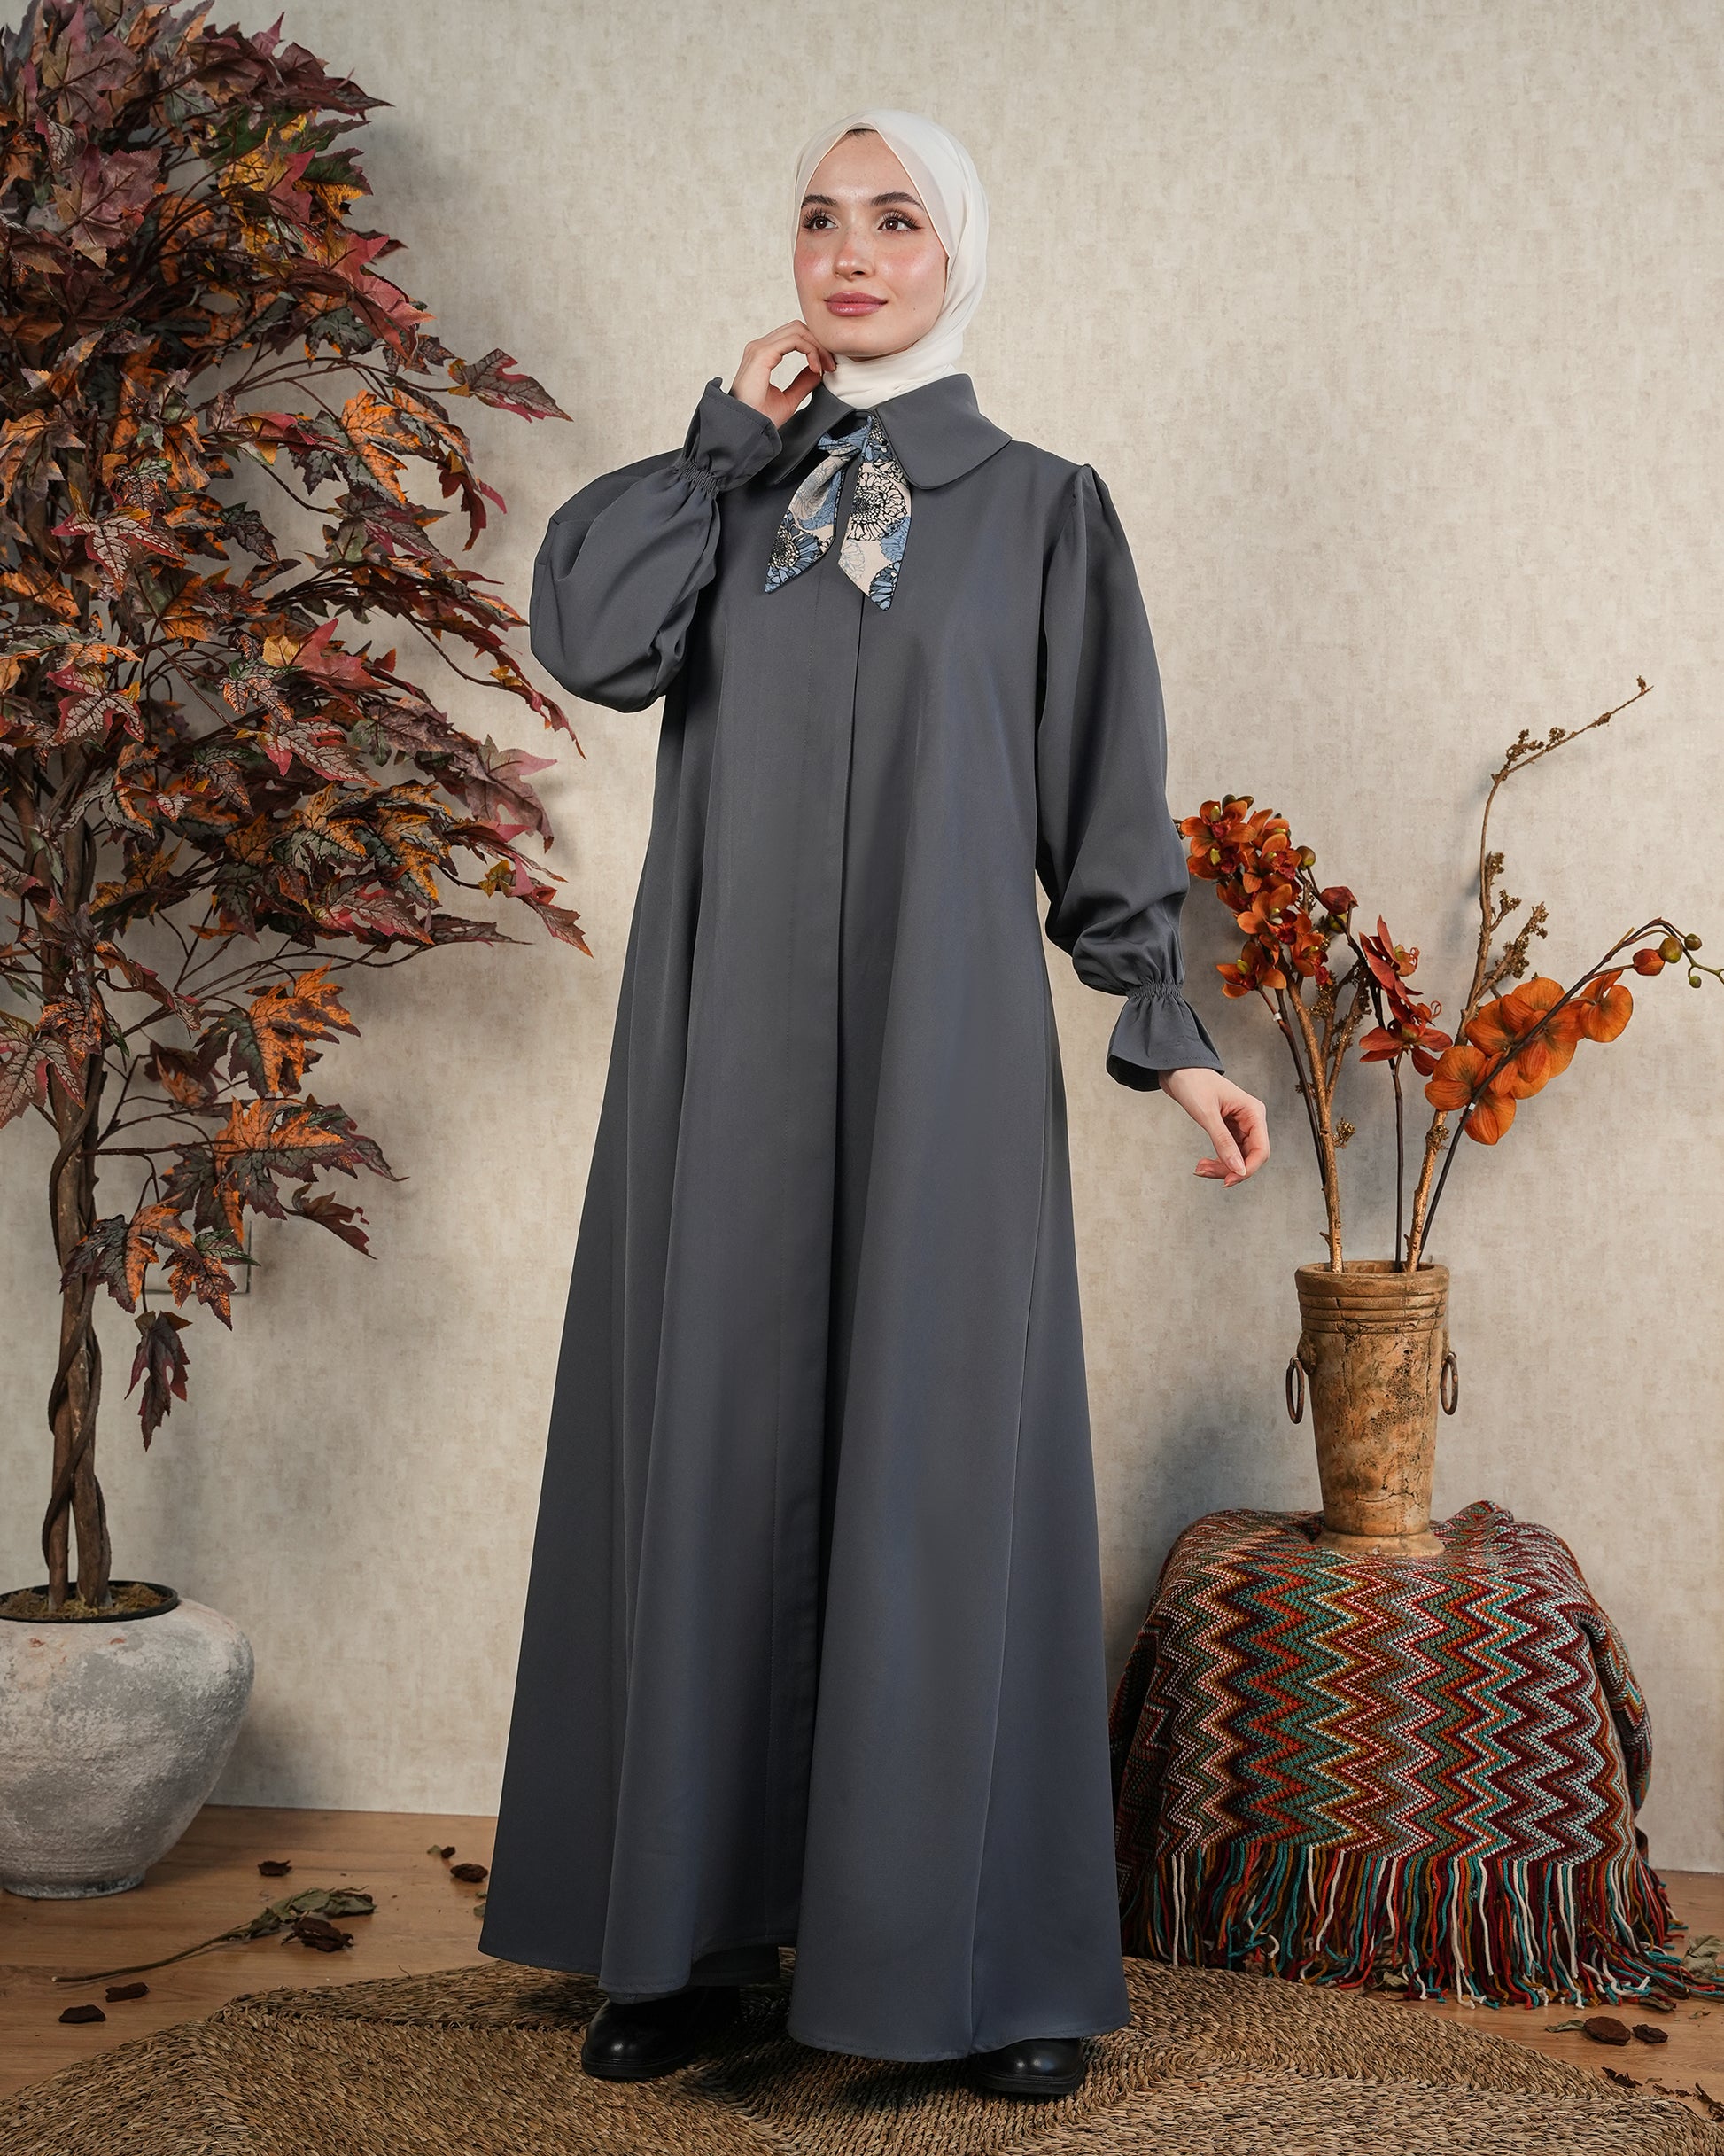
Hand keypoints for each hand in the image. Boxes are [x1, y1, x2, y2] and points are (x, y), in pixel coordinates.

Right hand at [729, 321, 835, 429]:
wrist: (746, 429)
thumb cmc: (760, 418)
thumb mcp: (788, 399)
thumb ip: (802, 382)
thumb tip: (817, 370)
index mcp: (763, 355)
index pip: (794, 336)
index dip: (814, 347)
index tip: (826, 368)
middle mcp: (759, 347)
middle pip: (797, 328)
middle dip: (818, 343)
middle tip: (830, 365)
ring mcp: (759, 348)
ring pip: (797, 330)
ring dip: (817, 346)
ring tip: (825, 367)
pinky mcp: (762, 354)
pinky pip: (794, 340)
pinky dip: (810, 350)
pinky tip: (816, 368)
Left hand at [1156, 1069, 1269, 1188]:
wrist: (1177, 1069)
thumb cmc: (1193, 1082)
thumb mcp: (1207, 1113)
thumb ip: (1223, 1142)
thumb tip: (1237, 1168)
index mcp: (1253, 1112)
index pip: (1261, 1150)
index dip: (1247, 1169)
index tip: (1227, 1181)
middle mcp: (1250, 1120)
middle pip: (1250, 1157)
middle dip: (1229, 1169)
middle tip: (1204, 1171)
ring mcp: (1240, 1125)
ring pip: (1238, 1157)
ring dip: (1221, 1167)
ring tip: (1200, 1168)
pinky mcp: (1228, 1129)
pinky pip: (1228, 1152)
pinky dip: (1217, 1161)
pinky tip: (1203, 1163)